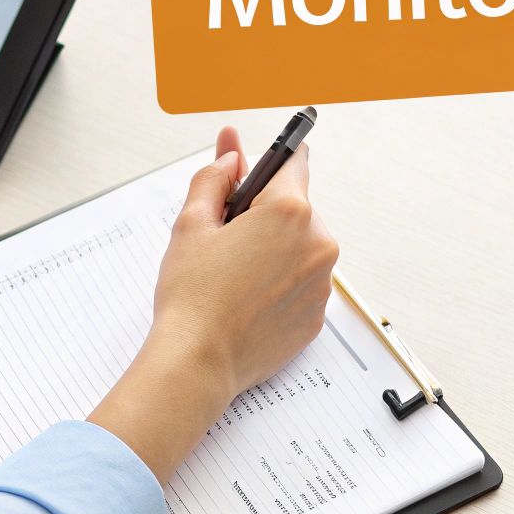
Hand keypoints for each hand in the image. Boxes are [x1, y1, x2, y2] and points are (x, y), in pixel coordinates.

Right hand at [88, 127, 337, 482]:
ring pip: (300, 247)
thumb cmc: (192, 295)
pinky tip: (246, 298)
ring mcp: (322, 282)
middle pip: (296, 208)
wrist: (198, 361)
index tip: (274, 152)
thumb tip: (230, 156)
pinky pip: (302, 283)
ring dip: (274, 250)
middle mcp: (317, 243)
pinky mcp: (317, 315)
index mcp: (289, 211)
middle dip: (266, 213)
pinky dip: (279, 284)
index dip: (274, 158)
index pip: (295, 161)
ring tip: (233, 274)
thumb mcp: (192, 224)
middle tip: (227, 235)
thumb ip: (214, 179)